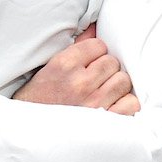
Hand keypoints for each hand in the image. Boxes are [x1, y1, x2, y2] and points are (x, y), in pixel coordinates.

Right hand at [13, 25, 138, 114]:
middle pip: (113, 63)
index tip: (88, 64)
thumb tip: (96, 27)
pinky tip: (113, 106)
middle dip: (106, 70)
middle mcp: (80, 83)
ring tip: (103, 93)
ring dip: (116, 86)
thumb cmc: (40, 99)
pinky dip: (125, 104)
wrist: (30, 134)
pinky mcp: (105, 123)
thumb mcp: (51, 68)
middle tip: (95, 80)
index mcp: (65, 65)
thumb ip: (76, 47)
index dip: (95, 54)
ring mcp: (94, 104)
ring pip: (124, 81)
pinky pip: (131, 104)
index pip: (99, 45)